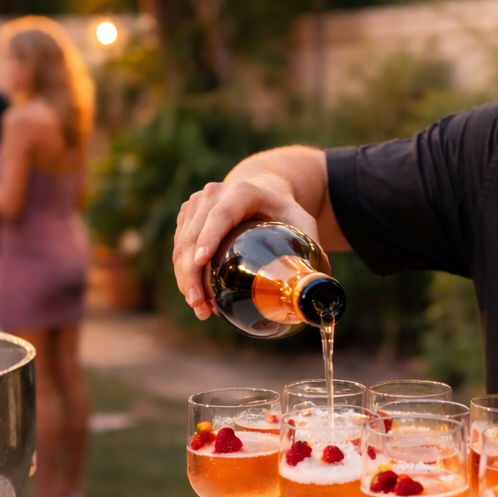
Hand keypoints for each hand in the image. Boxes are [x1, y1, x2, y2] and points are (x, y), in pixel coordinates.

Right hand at [172, 174, 318, 319]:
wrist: (260, 188)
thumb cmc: (282, 207)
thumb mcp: (302, 219)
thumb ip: (311, 243)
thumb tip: (318, 279)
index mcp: (240, 193)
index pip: (219, 216)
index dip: (207, 238)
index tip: (200, 262)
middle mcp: (212, 195)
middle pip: (193, 235)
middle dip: (192, 273)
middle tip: (200, 304)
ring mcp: (195, 204)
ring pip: (182, 244)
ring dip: (185, 279)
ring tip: (200, 308)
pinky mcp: (187, 216)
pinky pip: (179, 246)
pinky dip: (183, 272)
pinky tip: (195, 295)